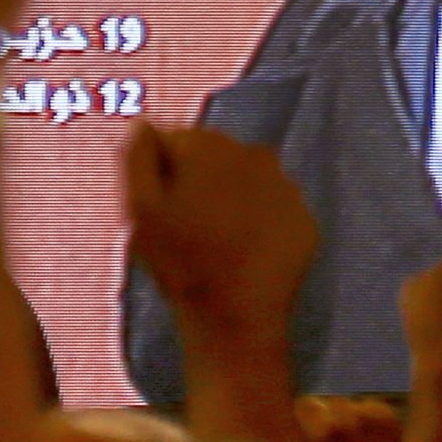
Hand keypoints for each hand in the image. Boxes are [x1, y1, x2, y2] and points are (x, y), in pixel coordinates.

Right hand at [121, 122, 318, 345]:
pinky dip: (261, 224)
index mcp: (209, 146)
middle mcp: (255, 155)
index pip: (176, 141)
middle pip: (215, 158)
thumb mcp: (138, 209)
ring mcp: (286, 187)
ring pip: (248, 183)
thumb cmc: (180, 263)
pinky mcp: (305, 220)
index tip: (160, 206)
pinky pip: (276, 211)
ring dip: (232, 201)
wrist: (236, 316)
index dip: (161, 174)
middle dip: (199, 182)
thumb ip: (136, 158)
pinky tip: (244, 252)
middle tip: (187, 227)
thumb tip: (142, 125)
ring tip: (216, 243)